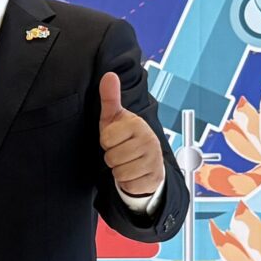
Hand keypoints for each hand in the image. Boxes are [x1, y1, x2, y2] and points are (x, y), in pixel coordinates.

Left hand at [99, 72, 163, 196]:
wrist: (147, 162)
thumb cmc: (125, 137)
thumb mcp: (115, 118)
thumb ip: (110, 97)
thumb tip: (109, 75)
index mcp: (137, 124)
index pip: (105, 138)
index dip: (106, 141)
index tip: (115, 139)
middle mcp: (149, 140)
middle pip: (111, 157)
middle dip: (112, 157)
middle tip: (122, 152)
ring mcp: (154, 160)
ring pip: (119, 172)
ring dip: (119, 170)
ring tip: (127, 162)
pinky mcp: (155, 178)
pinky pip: (128, 184)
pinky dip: (127, 182)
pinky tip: (134, 173)